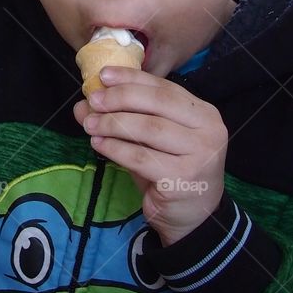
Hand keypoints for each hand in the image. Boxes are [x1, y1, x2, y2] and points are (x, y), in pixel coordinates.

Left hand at [74, 66, 226, 245]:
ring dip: (113, 124)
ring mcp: (199, 154)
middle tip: (93, 101)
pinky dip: (115, 149)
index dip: (132, 78)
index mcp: (203, 113)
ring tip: (90, 125)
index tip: (103, 75)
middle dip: (120, 99)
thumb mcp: (148, 142)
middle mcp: (209, 129)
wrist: (193, 217)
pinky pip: (141, 157)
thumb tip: (83, 105)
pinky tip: (99, 145)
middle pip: (157, 103)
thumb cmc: (170, 172)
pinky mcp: (183, 177)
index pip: (164, 88)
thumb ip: (123, 119)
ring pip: (148, 128)